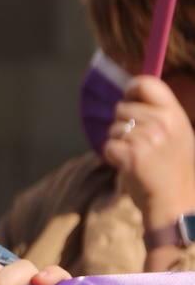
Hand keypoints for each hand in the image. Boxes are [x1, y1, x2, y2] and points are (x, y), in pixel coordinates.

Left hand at [103, 75, 194, 229]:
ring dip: (120, 142)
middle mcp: (163, 123)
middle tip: (141, 144)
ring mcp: (147, 138)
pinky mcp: (131, 154)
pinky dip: (114, 157)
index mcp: (175, 114)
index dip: (131, 89)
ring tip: (140, 157)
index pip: (147, 82)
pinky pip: (108, 146)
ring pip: (113, 128)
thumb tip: (129, 92)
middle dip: (124, 124)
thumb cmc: (171, 168)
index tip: (129, 99)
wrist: (174, 202)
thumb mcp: (176, 134)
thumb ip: (158, 113)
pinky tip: (131, 166)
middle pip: (122, 107)